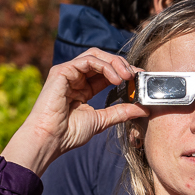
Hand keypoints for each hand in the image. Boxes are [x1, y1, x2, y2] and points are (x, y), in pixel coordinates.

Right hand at [1, 50, 143, 175]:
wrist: (50, 139)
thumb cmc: (69, 133)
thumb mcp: (102, 120)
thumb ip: (121, 112)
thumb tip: (143, 109)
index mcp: (83, 88)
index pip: (107, 72)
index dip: (124, 72)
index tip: (141, 78)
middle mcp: (75, 77)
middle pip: (102, 59)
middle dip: (122, 64)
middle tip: (136, 75)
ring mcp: (67, 72)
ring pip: (95, 55)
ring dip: (115, 63)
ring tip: (128, 76)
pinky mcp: (61, 71)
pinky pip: (87, 60)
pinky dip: (105, 66)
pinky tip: (116, 79)